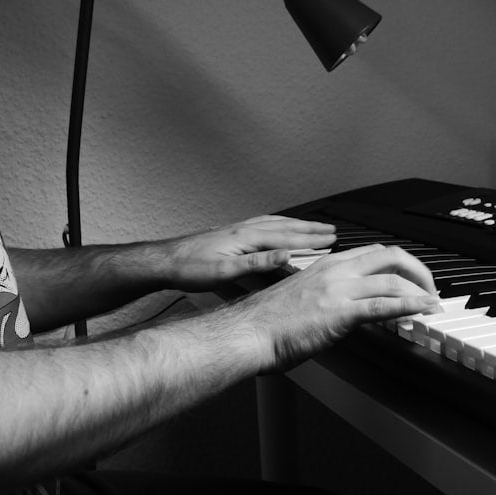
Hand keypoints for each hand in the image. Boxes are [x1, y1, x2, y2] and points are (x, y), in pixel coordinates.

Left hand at [162, 215, 336, 290]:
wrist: (163, 261)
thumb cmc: (189, 269)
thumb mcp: (225, 271)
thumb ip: (256, 263)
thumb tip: (284, 256)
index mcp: (246, 238)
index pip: (287, 238)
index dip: (311, 240)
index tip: (330, 240)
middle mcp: (244, 229)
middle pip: (285, 226)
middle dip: (310, 229)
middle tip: (331, 230)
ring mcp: (237, 229)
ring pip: (275, 223)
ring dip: (297, 225)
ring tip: (313, 227)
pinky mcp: (231, 233)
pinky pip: (263, 224)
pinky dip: (279, 224)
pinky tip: (280, 228)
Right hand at [235, 244, 441, 371]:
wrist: (246, 333)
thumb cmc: (265, 322)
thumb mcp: (303, 297)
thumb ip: (327, 295)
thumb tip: (345, 308)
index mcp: (326, 264)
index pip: (374, 252)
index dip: (400, 264)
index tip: (412, 278)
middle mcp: (335, 270)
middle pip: (391, 256)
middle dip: (419, 271)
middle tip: (430, 289)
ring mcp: (338, 289)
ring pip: (393, 279)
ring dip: (420, 292)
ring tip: (432, 306)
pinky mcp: (339, 312)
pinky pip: (384, 304)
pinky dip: (411, 305)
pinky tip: (424, 310)